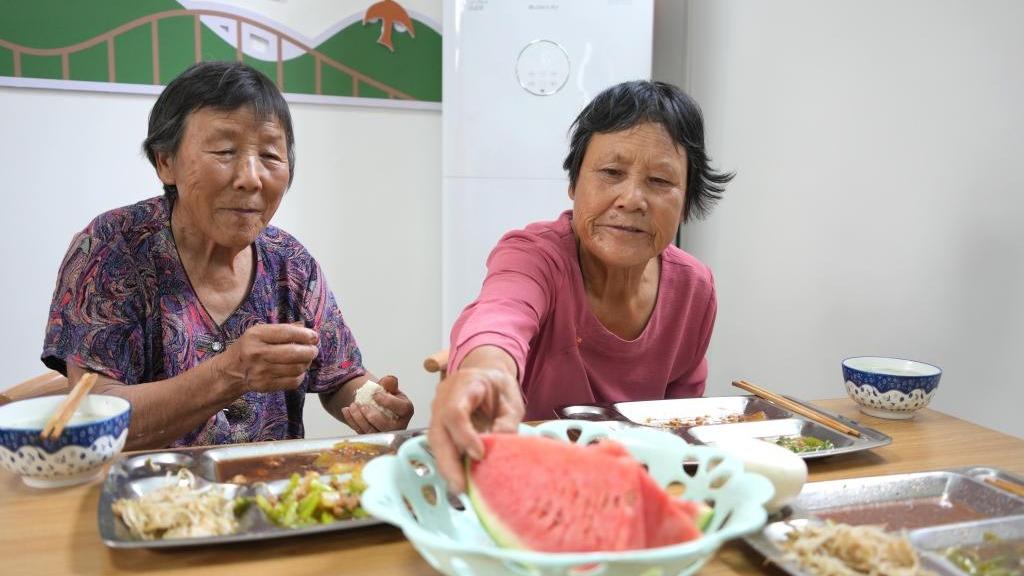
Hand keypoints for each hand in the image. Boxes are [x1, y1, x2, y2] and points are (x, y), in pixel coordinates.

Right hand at [215, 323, 318, 393]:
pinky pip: (292, 382)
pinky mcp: (265, 385)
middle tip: (313, 350)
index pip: (286, 333)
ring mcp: (261, 371)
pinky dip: (300, 376)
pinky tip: (298, 371)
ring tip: (306, 359)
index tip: (314, 336)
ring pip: (296, 368)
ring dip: (307, 363)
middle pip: (294, 353)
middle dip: (310, 351)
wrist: (230, 371)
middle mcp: (257, 353)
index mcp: (256, 336)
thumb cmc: (249, 348)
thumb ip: (283, 329)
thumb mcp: (259, 332)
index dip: (305, 335)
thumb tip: (308, 330)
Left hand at [342, 375, 414, 432]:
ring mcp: (384, 433)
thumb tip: (389, 379)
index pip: (402, 409)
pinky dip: (352, 421)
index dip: (389, 402)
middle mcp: (398, 426)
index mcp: (405, 411)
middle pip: (386, 426)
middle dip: (372, 416)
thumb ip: (390, 383)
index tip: (376, 395)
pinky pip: (361, 432)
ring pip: (371, 431)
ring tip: (352, 406)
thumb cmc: (387, 397)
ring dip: (359, 419)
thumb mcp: (390, 388)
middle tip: (362, 405)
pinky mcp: (372, 437)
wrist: (378, 405)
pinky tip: (346, 410)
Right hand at [427, 367, 523, 493]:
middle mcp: (443, 399)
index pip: (455, 411)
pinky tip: (460, 480)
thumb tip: (500, 448)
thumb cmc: (498, 387)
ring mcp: (437, 413)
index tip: (479, 455)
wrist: (485, 375)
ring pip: (435, 443)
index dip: (464, 435)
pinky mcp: (439, 427)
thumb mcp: (511, 399)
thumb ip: (507, 421)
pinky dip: (449, 464)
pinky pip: (440, 447)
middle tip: (460, 487)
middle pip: (437, 432)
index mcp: (464, 385)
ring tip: (460, 489)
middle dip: (448, 462)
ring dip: (446, 467)